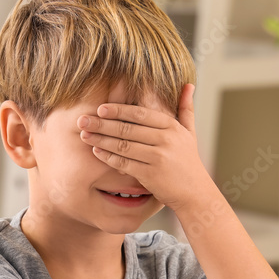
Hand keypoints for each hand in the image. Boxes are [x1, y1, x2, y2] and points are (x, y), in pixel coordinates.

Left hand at [77, 83, 211, 209]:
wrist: (195, 193)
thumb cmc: (188, 162)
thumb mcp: (190, 133)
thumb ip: (186, 109)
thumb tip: (188, 85)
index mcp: (172, 127)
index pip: (141, 114)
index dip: (119, 110)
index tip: (100, 108)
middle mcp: (166, 140)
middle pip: (128, 129)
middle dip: (102, 124)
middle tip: (83, 120)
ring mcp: (158, 158)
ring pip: (123, 146)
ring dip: (101, 140)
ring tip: (84, 135)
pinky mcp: (151, 175)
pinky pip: (124, 164)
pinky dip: (109, 158)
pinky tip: (96, 152)